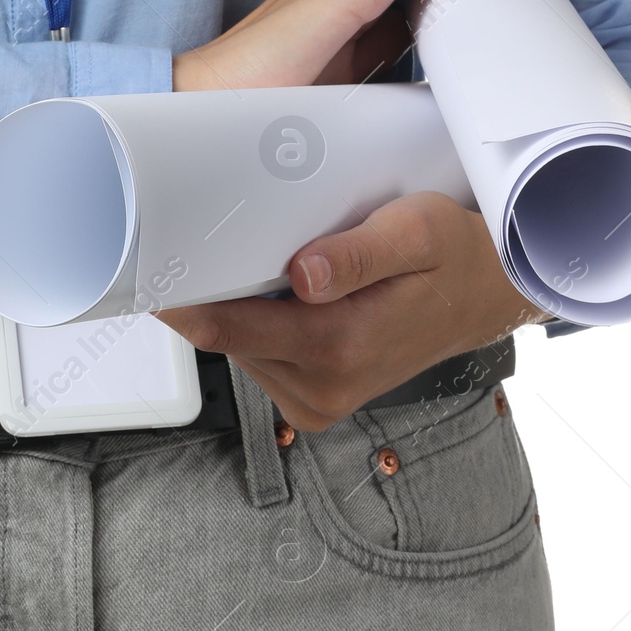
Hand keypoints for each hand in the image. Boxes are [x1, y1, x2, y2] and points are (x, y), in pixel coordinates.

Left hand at [158, 192, 552, 430]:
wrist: (490, 295)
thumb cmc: (453, 254)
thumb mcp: (417, 232)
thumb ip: (359, 254)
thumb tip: (302, 275)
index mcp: (340, 346)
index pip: (227, 326)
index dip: (177, 296)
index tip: (140, 265)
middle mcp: (324, 385)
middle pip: (224, 337)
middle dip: (203, 292)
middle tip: (182, 238)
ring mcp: (320, 398)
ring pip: (239, 347)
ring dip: (232, 308)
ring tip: (239, 257)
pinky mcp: (318, 398)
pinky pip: (262, 357)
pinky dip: (255, 324)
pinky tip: (269, 290)